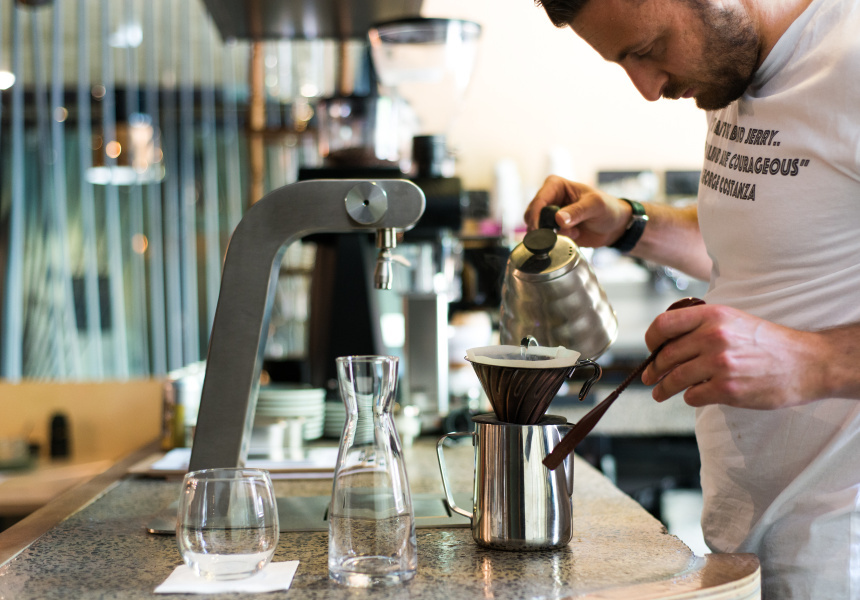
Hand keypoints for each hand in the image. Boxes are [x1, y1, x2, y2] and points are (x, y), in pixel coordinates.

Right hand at [524, 175, 630, 247]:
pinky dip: (556, 241)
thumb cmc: (608, 208)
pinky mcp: (553, 229)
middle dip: (541, 227)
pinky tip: (573, 236)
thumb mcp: (596, 206)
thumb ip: (577, 211)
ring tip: (571, 233)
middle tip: (553, 235)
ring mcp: (550, 215)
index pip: (540, 199)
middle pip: (532, 214)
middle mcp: (550, 199)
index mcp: (556, 186)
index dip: (537, 214)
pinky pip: (545, 238)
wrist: (614, 226)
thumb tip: (559, 219)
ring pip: (536, 227)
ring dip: (550, 235)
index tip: (540, 229)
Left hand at [640, 303, 819, 409]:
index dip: (650, 339)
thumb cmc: (768, 342)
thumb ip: (702, 326)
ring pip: (674, 378)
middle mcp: (713, 337)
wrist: (807, 363)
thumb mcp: (733, 320)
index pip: (663, 325)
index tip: (651, 349)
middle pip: (665, 355)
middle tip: (649, 376)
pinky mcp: (727, 389)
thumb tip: (668, 341)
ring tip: (659, 393)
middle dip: (654, 369)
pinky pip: (693, 396)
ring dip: (663, 388)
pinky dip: (690, 397)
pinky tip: (694, 396)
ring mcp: (719, 364)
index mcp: (712, 316)